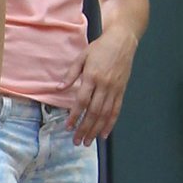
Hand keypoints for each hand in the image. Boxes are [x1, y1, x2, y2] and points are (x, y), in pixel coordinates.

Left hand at [62, 27, 137, 145]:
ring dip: (96, 129)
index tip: (68, 127)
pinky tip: (105, 133)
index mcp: (92, 77)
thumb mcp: (81, 57)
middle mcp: (104, 85)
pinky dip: (111, 123)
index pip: (82, 101)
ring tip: (89, 141)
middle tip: (77, 141)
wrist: (123, 41)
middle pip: (94, 111)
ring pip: (105, 114)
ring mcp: (115, 89)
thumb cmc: (100, 48)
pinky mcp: (122, 90)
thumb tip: (59, 88)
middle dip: (85, 128)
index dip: (75, 115)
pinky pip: (116, 110)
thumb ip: (70, 75)